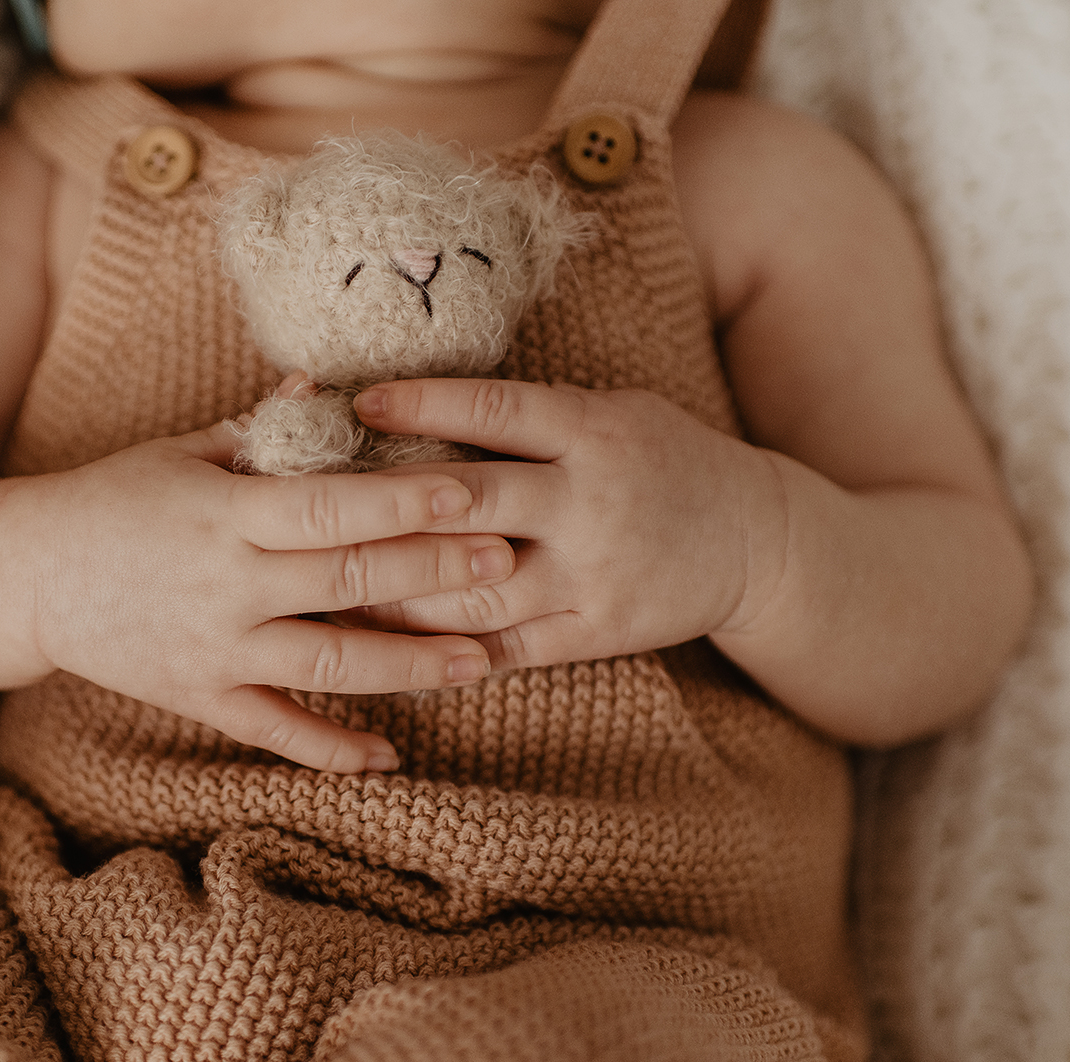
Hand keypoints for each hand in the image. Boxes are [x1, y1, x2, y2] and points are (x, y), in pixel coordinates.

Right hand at [9, 419, 515, 773]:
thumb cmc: (114, 498)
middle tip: (509, 564)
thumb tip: (327, 386)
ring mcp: (214, 649)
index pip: (327, 507)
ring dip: (411, 666)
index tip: (471, 494)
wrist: (25, 575)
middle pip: (346, 581)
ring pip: (328, 664)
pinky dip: (331, 749)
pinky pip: (275, 732)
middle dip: (433, 574)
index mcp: (224, 512)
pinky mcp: (200, 698)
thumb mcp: (179, 451)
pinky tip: (391, 755)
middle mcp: (225, 585)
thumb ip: (259, 429)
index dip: (401, 503)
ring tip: (483, 662)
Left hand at [346, 379, 783, 669]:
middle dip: (391, 508)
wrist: (755, 539)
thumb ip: (531, 414)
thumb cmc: (660, 458)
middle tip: (314, 509)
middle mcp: (592, 502)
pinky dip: (440, 651)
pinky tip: (385, 645)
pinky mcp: (598, 631)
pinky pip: (506, 648)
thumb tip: (415, 402)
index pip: (498, 412)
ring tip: (328, 586)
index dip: (426, 406)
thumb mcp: (613, 411)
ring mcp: (594, 574)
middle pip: (474, 504)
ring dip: (396, 594)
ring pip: (475, 592)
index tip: (358, 402)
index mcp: (593, 432)